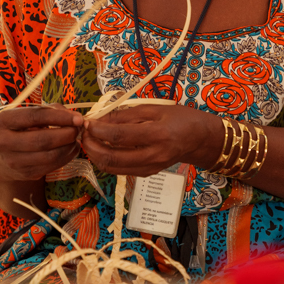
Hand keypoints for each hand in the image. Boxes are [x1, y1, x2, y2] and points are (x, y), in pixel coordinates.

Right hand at [0, 104, 83, 184]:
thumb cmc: (17, 130)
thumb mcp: (24, 115)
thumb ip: (48, 110)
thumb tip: (72, 116)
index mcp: (3, 121)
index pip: (35, 116)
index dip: (59, 117)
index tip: (78, 118)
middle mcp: (4, 142)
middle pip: (43, 139)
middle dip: (67, 133)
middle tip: (79, 129)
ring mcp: (14, 161)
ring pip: (50, 156)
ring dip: (69, 146)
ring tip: (76, 138)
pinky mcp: (25, 174)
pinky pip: (52, 166)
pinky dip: (66, 157)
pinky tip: (71, 148)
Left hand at [82, 104, 221, 175]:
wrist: (199, 139)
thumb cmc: (179, 119)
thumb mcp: (154, 109)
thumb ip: (126, 114)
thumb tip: (99, 119)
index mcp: (157, 135)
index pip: (119, 136)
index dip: (98, 130)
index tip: (87, 122)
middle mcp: (153, 155)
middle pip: (112, 158)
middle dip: (91, 146)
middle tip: (84, 134)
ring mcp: (150, 168)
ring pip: (112, 168)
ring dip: (95, 155)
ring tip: (89, 141)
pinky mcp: (147, 174)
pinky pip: (120, 170)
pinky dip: (106, 161)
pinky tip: (102, 149)